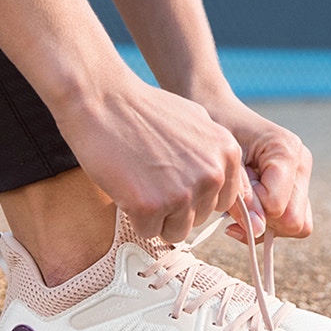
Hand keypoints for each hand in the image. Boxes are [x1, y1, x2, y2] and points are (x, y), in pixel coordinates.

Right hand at [53, 73, 249, 243]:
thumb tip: (222, 180)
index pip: (224, 200)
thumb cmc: (144, 109)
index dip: (196, 194)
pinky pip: (148, 231)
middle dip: (176, 206)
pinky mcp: (152, 207)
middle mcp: (212, 174)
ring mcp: (183, 192)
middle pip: (199, 217)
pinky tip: (127, 185)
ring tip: (141, 182)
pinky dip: (134, 215)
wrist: (103, 99)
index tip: (175, 178)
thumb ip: (213, 153)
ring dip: (156, 215)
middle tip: (152, 176)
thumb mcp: (197, 122)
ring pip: (176, 231)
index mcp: (227, 153)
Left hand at [192, 88, 313, 243]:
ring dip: (266, 223)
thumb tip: (258, 229)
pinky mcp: (295, 185)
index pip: (278, 208)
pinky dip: (269, 222)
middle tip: (235, 202)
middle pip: (294, 221)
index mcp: (286, 150)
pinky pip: (292, 220)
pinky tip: (245, 209)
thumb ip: (241, 195)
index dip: (251, 209)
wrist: (217, 109)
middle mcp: (301, 162)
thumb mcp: (223, 160)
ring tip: (240, 204)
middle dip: (262, 220)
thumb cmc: (215, 129)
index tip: (231, 190)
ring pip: (297, 225)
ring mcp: (301, 174)